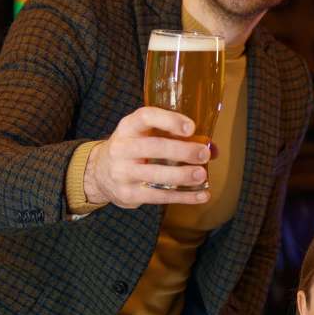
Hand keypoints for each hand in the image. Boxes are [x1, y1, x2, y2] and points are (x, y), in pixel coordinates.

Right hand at [84, 107, 212, 206]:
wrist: (100, 172)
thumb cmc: (134, 149)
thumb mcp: (146, 135)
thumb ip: (177, 138)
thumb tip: (214, 149)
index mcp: (128, 127)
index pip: (146, 117)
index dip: (169, 120)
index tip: (191, 127)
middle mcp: (122, 148)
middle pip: (153, 147)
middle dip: (182, 151)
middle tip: (204, 154)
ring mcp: (122, 173)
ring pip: (156, 175)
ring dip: (183, 176)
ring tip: (202, 175)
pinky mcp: (128, 194)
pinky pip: (159, 196)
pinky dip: (184, 197)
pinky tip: (202, 195)